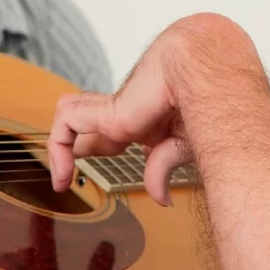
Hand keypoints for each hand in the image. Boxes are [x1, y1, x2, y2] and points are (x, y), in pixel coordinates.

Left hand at [46, 13, 254, 204]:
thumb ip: (163, 167)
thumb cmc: (210, 100)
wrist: (207, 71)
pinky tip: (66, 175)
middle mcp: (133, 110)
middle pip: (92, 123)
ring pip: (74, 114)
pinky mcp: (108, 112)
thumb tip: (160, 199)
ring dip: (62, 144)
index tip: (101, 164)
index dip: (103, 148)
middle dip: (77, 146)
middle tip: (64, 174)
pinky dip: (59, 149)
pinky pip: (68, 124)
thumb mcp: (184, 145)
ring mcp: (119, 109)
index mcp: (153, 118)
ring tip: (61, 176)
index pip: (118, 131)